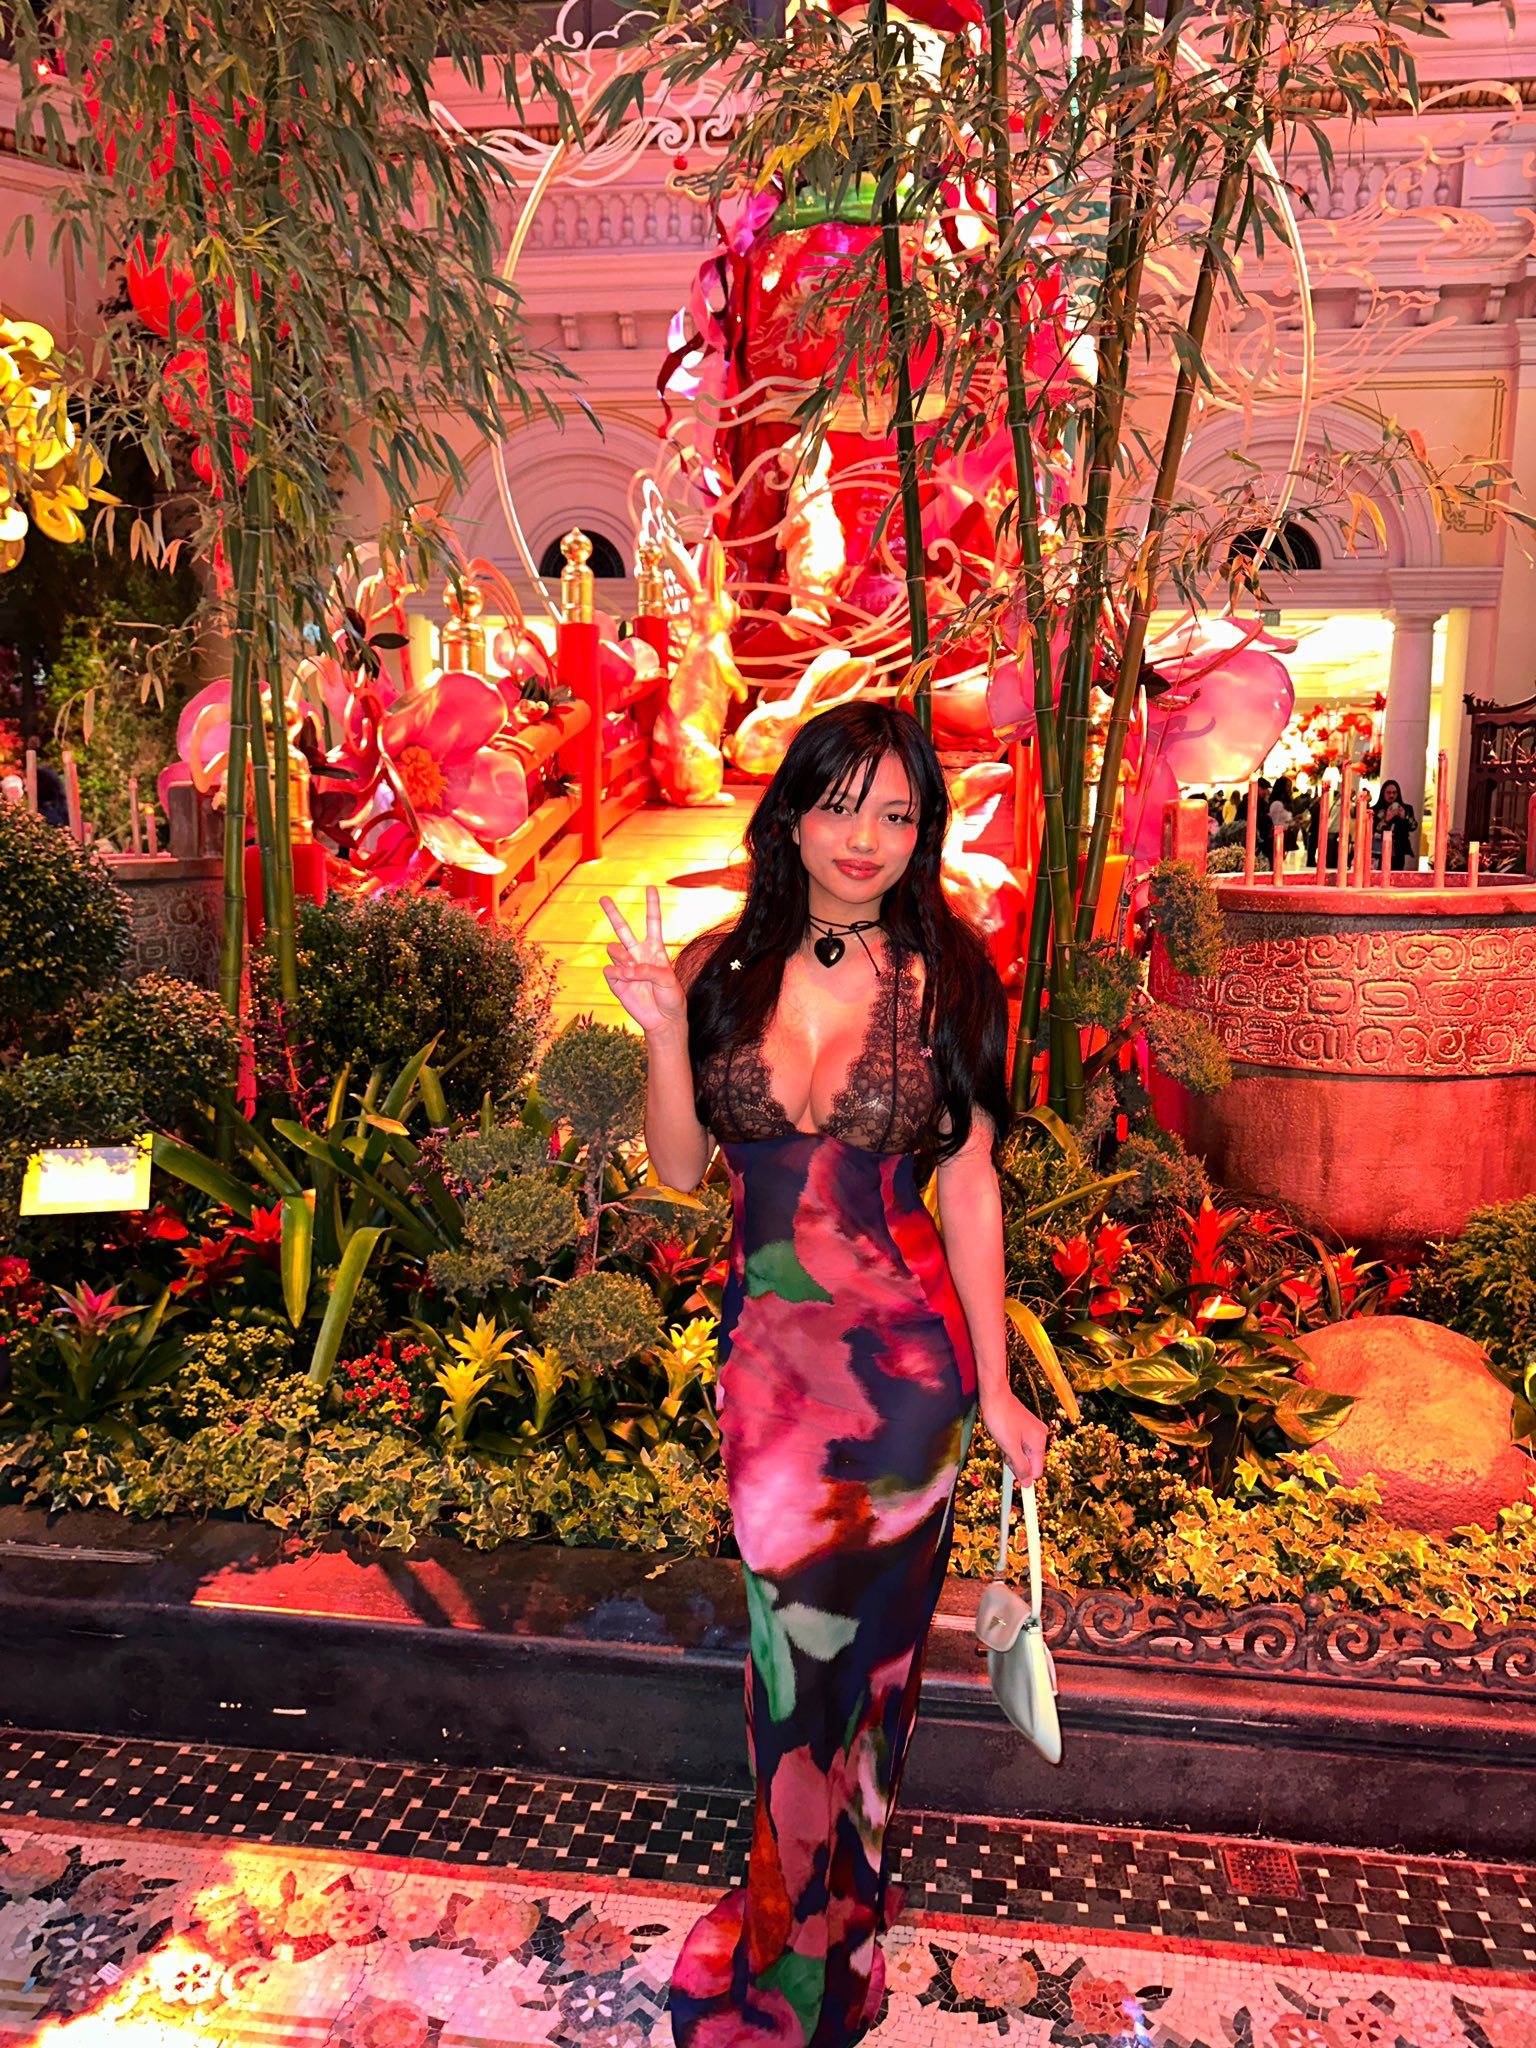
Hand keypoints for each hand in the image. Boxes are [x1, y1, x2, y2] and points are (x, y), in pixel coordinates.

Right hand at [601, 886, 687, 1037]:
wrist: (663, 1021)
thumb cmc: (671, 998)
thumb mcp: (668, 981)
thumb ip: (649, 970)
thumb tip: (627, 968)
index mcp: (655, 949)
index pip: (652, 922)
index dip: (652, 905)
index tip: (650, 887)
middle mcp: (638, 954)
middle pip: (622, 929)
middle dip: (612, 913)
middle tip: (603, 897)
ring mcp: (625, 967)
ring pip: (613, 949)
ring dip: (622, 956)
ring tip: (632, 969)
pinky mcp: (616, 981)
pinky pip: (610, 970)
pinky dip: (617, 973)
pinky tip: (626, 980)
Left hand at [981, 1385, 1049, 1484]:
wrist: (994, 1394)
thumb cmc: (1000, 1419)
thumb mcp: (1009, 1447)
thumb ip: (1020, 1466)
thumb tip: (1028, 1484)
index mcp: (1039, 1443)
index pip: (1036, 1472)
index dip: (1024, 1478)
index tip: (1012, 1484)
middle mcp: (1041, 1436)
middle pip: (1030, 1462)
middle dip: (1015, 1462)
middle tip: (1004, 1450)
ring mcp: (1034, 1430)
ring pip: (1023, 1453)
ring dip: (1011, 1452)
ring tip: (1002, 1439)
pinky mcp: (1026, 1425)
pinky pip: (1020, 1443)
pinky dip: (1011, 1444)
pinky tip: (1003, 1435)